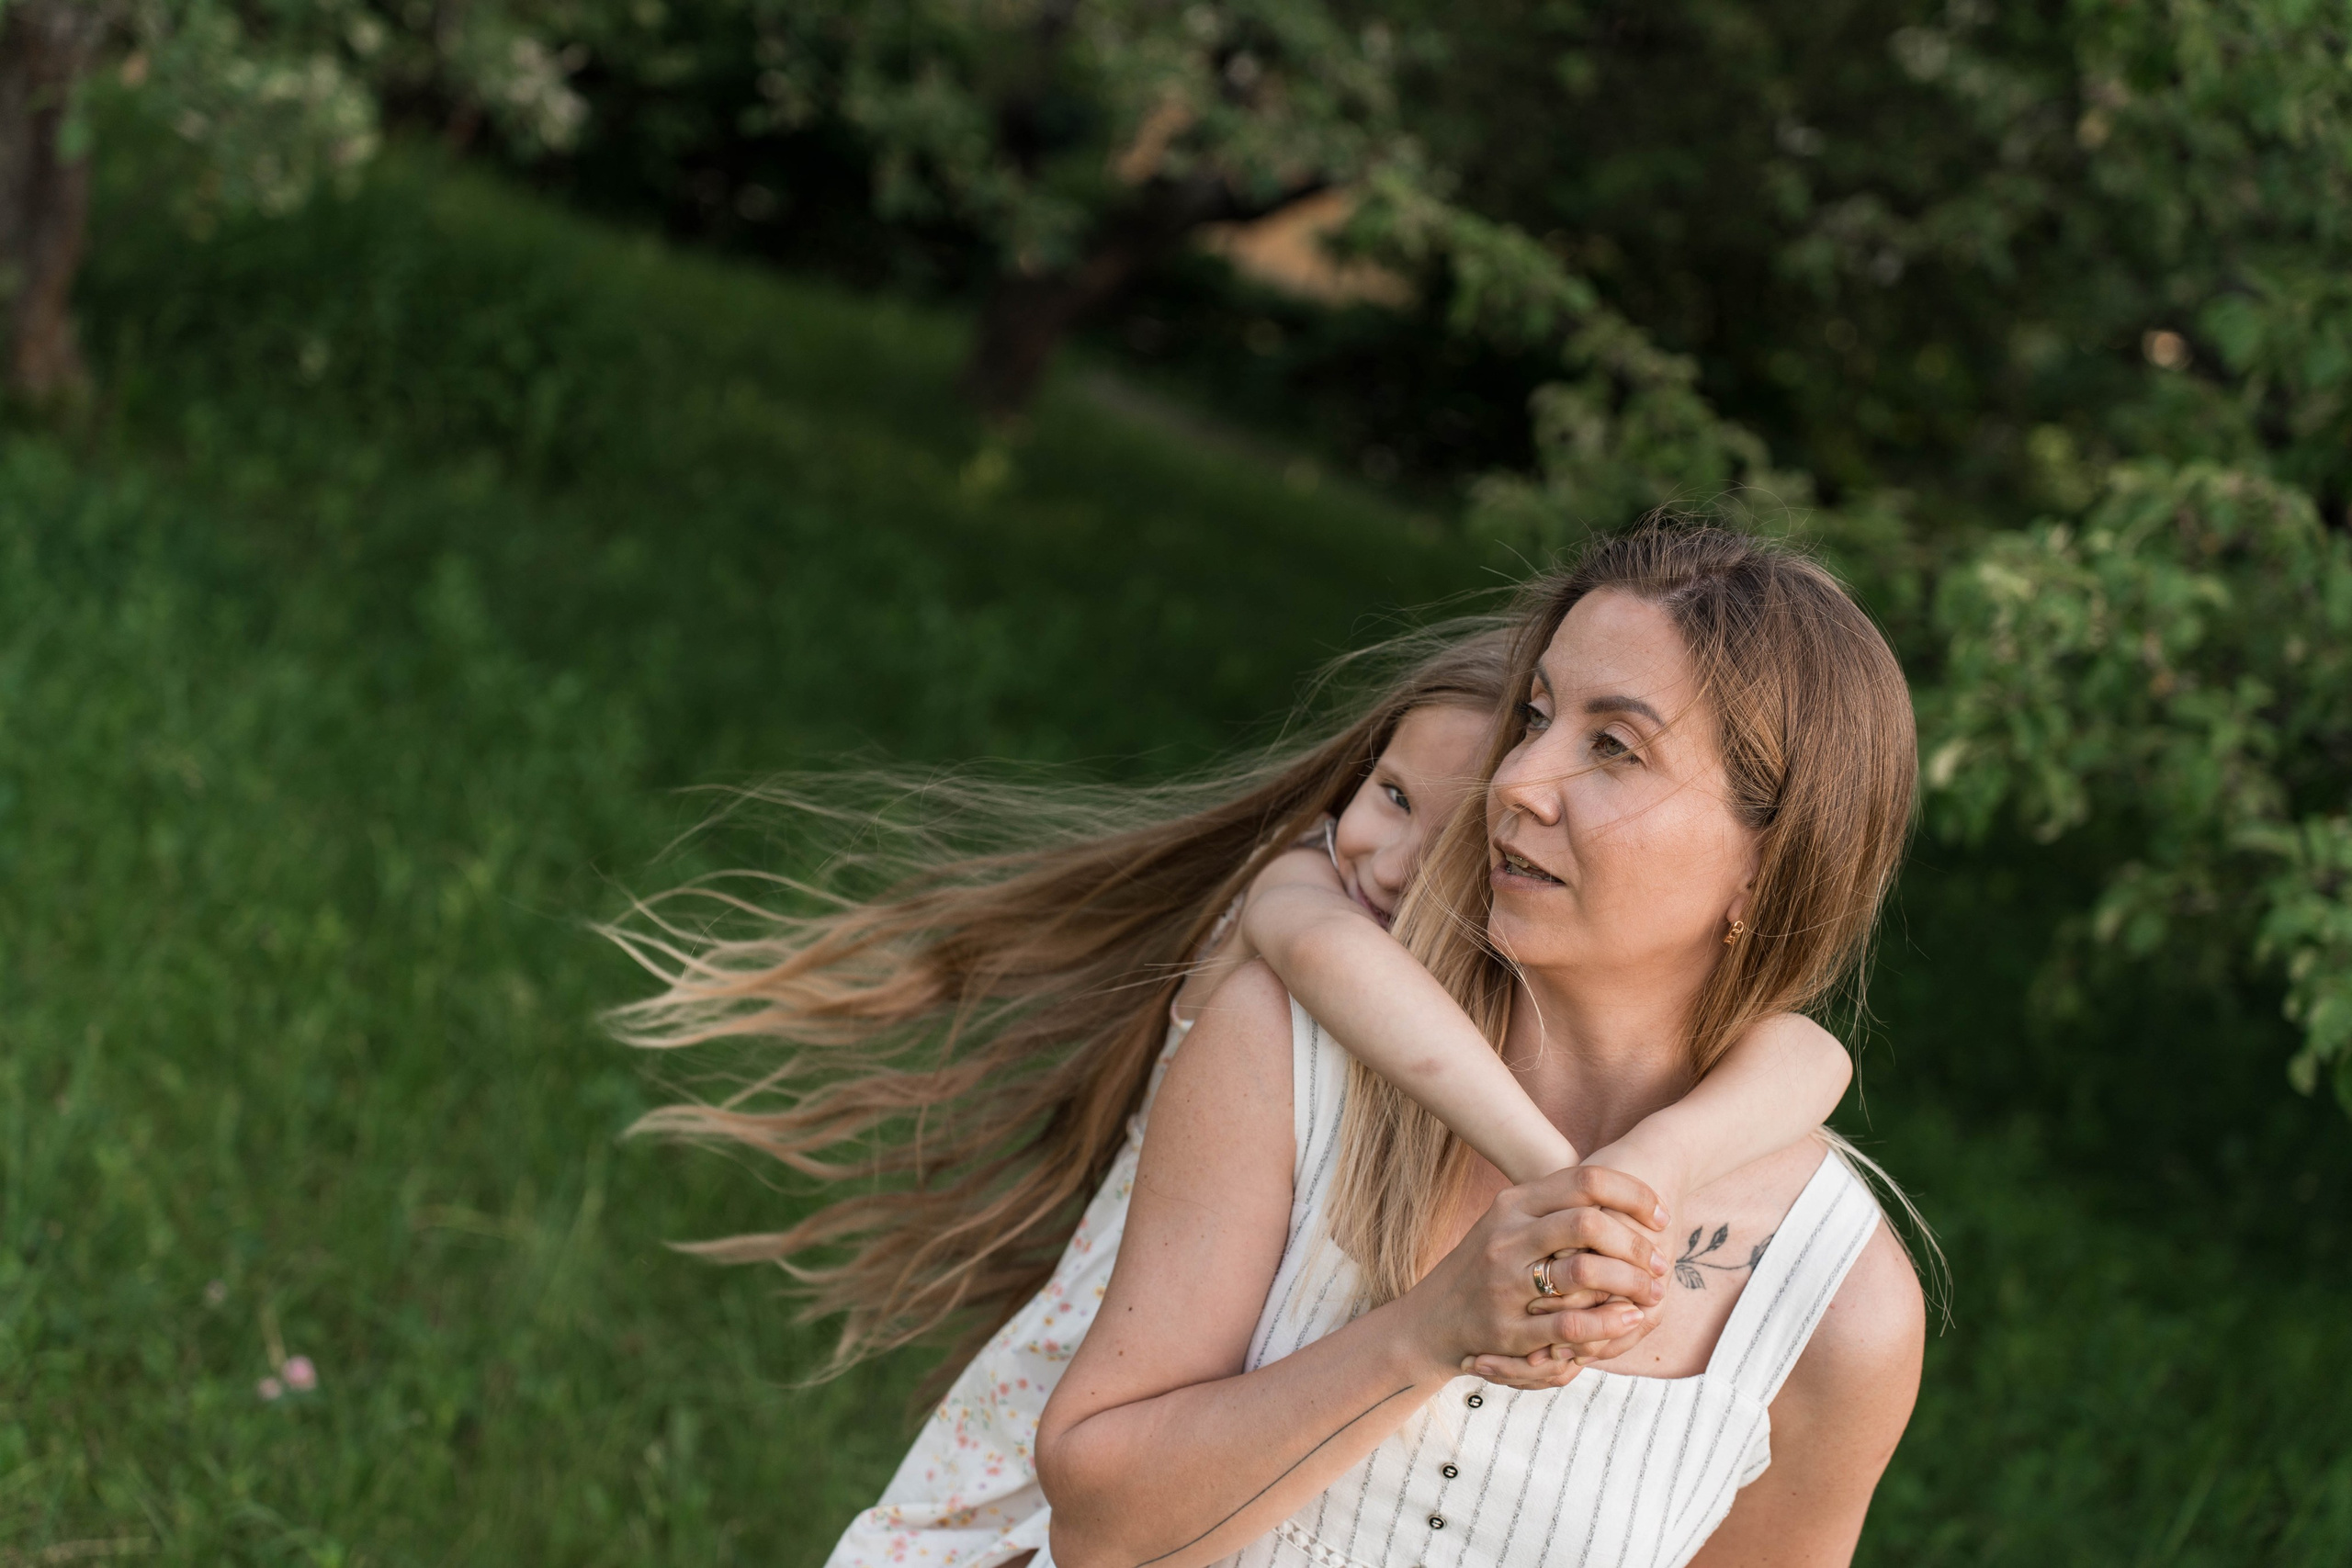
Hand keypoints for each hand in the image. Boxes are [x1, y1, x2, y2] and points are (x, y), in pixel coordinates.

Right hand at [1391, 1165, 1667, 1387]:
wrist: (1431, 1318)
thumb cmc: (1486, 1264)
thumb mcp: (1510, 1221)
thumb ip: (1554, 1202)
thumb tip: (1613, 1180)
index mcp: (1514, 1203)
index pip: (1586, 1179)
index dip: (1634, 1194)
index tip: (1660, 1216)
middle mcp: (1507, 1236)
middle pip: (1588, 1221)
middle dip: (1636, 1243)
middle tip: (1659, 1262)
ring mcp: (1504, 1282)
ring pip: (1583, 1272)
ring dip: (1630, 1282)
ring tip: (1651, 1292)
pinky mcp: (1507, 1328)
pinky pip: (1570, 1326)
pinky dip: (1608, 1323)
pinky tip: (1630, 1321)